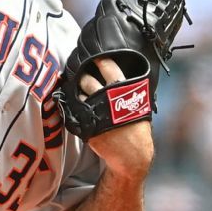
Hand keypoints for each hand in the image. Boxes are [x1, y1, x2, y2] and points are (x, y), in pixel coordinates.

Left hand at [77, 58, 154, 180]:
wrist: (131, 155)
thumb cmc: (136, 129)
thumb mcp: (139, 105)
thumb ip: (128, 89)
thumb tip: (118, 74)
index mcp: (123, 91)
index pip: (109, 68)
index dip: (100, 59)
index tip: (93, 55)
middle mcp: (107, 99)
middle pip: (87, 80)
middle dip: (82, 75)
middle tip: (82, 74)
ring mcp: (95, 112)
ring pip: (78, 94)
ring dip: (76, 90)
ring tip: (78, 90)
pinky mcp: (86, 125)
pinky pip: (74, 110)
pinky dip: (73, 106)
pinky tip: (74, 104)